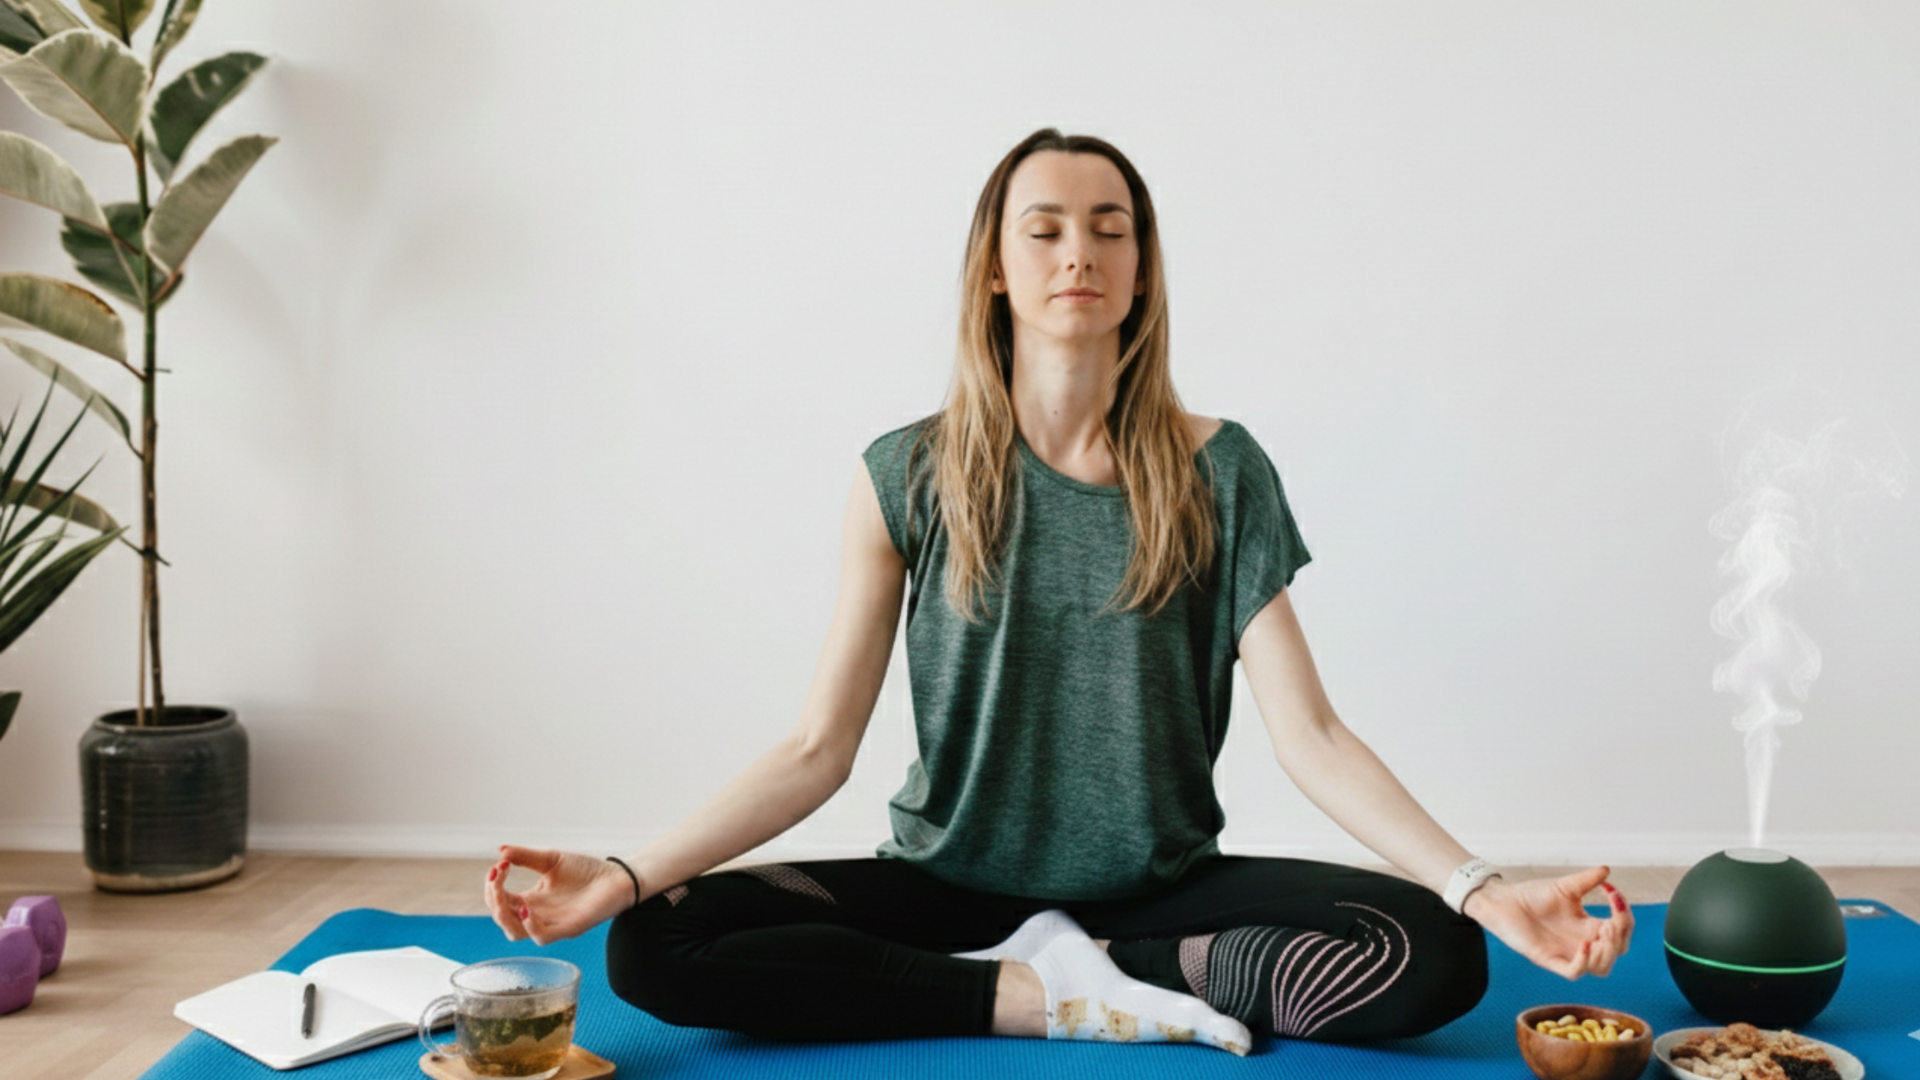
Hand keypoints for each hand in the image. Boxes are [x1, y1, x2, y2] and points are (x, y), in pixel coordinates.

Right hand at [485, 845, 637, 945]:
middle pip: (503, 919)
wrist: (618, 877)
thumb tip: (500, 850)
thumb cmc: (587, 871)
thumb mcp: (551, 860)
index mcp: (532, 900)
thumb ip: (526, 857)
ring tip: (503, 893)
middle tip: (497, 876)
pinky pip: (542, 937)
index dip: (493, 886)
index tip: (498, 865)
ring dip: (504, 915)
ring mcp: (552, 924)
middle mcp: (538, 915)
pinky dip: (530, 926)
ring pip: (516, 933)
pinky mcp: (568, 928)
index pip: (501, 901)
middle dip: (493, 899)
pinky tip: (527, 908)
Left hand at [1465, 865, 1632, 979]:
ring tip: (1604, 931)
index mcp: (1589, 927)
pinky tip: (1584, 945)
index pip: (1621, 932)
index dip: (1625, 917)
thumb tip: (1607, 870)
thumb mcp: (1565, 887)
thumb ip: (1587, 881)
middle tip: (1612, 921)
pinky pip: (1573, 972)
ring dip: (1608, 952)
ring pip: (1601, 968)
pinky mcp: (1548, 959)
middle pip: (1616, 952)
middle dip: (1620, 937)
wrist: (1503, 900)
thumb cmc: (1533, 896)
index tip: (1613, 893)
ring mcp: (1566, 953)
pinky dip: (1584, 962)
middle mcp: (1582, 943)